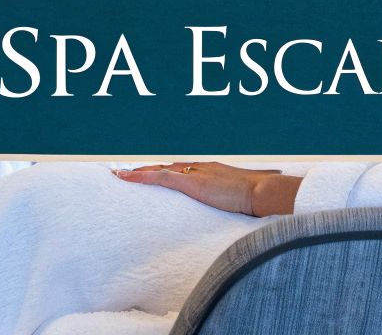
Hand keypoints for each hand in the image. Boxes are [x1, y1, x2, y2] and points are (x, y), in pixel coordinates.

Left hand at [114, 161, 300, 216]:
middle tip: (127, 173)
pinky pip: (159, 176)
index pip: (182, 171)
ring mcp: (195, 172)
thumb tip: (231, 214)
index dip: (165, 173)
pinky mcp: (191, 180)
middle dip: (148, 170)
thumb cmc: (256, 199)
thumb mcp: (239, 201)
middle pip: (167, 167)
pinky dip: (141, 175)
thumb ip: (230, 204)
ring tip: (119, 175)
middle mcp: (200, 167)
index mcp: (211, 171)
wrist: (261, 191)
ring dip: (138, 172)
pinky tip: (126, 177)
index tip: (153, 176)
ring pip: (159, 169)